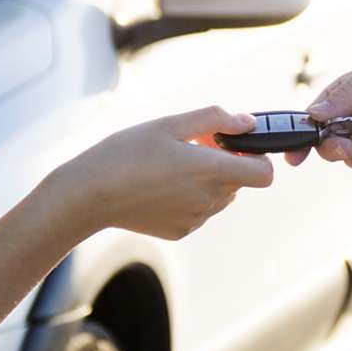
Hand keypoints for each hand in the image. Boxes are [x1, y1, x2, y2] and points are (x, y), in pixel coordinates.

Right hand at [52, 106, 272, 239]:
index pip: (264, 174)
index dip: (257, 157)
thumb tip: (247, 122)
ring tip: (172, 166)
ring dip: (209, 180)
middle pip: (241, 182)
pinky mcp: (181, 231)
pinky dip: (191, 197)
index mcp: (212, 171)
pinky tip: (160, 186)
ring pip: (221, 197)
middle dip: (227, 162)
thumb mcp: (170, 124)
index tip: (235, 145)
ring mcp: (197, 218)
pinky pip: (200, 211)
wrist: (87, 196)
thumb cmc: (126, 153)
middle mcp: (210, 199)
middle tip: (194, 147)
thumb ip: (215, 119)